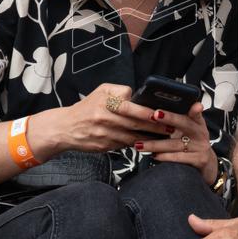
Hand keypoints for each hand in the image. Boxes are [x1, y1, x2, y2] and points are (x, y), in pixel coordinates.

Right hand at [28, 83, 168, 156]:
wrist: (65, 128)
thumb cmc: (87, 107)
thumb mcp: (101, 91)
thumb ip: (120, 91)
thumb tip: (138, 95)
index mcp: (106, 103)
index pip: (131, 107)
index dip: (147, 112)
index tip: (161, 113)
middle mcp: (105, 119)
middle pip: (135, 124)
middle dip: (155, 127)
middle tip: (171, 127)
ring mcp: (105, 135)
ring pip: (133, 137)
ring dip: (151, 138)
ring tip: (165, 136)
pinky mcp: (105, 147)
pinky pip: (126, 145)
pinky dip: (139, 144)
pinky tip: (150, 143)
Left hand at [136, 103, 217, 182]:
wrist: (206, 163)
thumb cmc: (191, 142)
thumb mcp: (189, 129)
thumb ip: (177, 119)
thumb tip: (156, 111)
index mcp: (197, 122)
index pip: (196, 112)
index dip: (194, 109)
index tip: (193, 104)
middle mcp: (200, 133)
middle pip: (184, 123)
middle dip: (169, 118)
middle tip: (155, 114)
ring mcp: (200, 147)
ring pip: (175, 144)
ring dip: (156, 144)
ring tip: (140, 144)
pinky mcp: (198, 160)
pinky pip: (178, 157)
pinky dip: (165, 157)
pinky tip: (153, 156)